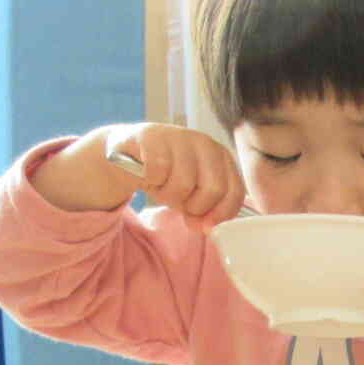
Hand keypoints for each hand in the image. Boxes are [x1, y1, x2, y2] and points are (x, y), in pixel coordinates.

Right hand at [99, 124, 249, 231]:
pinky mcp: (152, 136)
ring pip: (184, 184)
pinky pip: (158, 173)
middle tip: (178, 202)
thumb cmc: (167, 175)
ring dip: (168, 195)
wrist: (129, 153)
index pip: (235, 191)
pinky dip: (151, 181)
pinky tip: (148, 175)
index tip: (204, 225)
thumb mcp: (192, 196)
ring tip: (161, 186)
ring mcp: (179, 136)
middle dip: (194, 206)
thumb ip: (205, 212)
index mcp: (222, 157)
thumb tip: (204, 227)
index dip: (220, 214)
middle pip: (213, 189)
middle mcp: (205, 143)